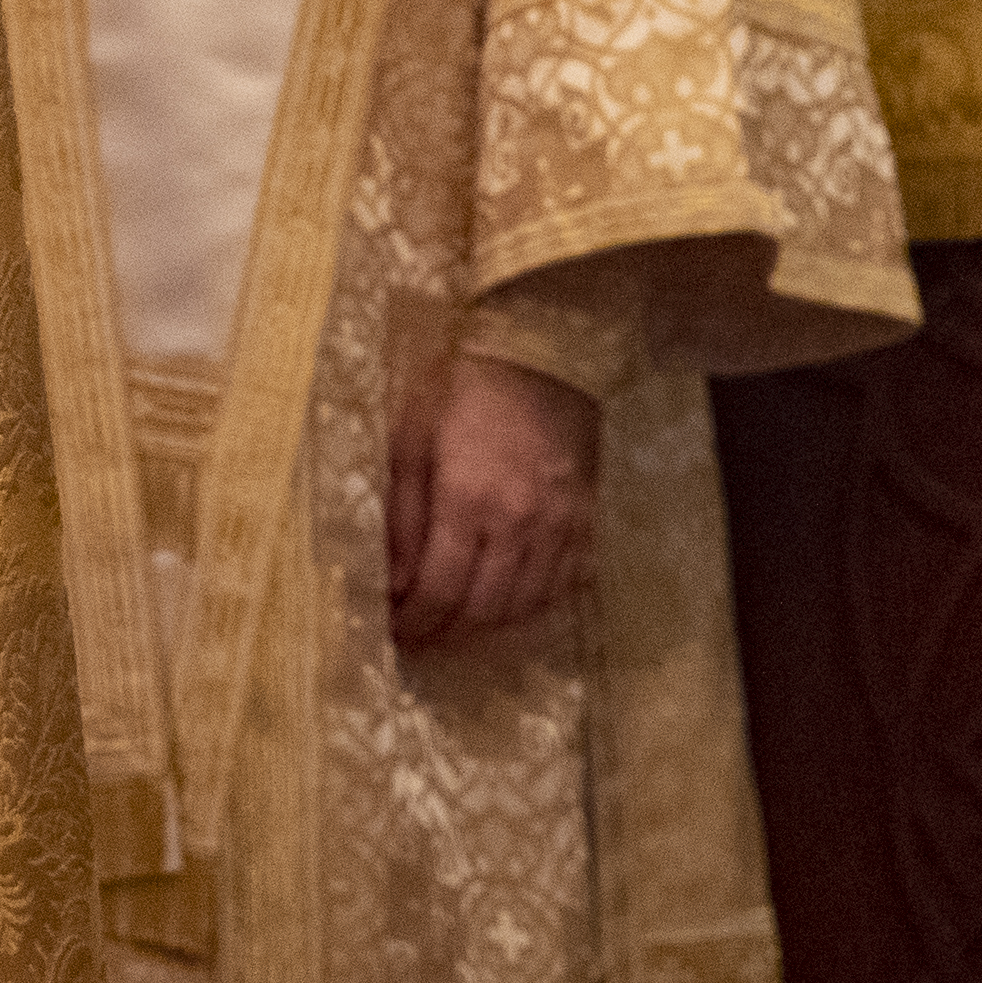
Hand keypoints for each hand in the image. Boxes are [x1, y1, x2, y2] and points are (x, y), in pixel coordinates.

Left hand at [384, 347, 599, 654]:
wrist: (540, 349)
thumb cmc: (462, 387)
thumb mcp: (412, 441)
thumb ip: (404, 518)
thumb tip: (394, 582)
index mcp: (467, 499)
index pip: (439, 591)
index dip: (416, 624)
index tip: (397, 633)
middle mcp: (518, 521)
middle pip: (483, 610)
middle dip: (448, 630)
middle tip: (424, 632)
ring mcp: (560, 524)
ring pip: (526, 607)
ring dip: (489, 622)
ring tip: (461, 618)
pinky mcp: (587, 518)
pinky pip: (564, 585)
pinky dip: (534, 603)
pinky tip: (510, 597)